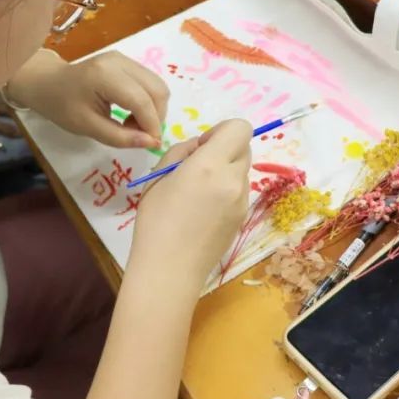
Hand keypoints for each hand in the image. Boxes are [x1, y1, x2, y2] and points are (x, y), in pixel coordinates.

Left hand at [6, 50, 168, 148]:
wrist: (48, 83)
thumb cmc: (62, 106)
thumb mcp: (88, 127)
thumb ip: (120, 136)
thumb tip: (152, 142)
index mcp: (105, 76)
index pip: (141, 100)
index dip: (151, 124)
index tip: (151, 145)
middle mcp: (120, 62)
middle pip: (157, 89)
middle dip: (156, 117)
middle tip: (138, 135)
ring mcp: (125, 59)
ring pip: (157, 86)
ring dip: (153, 110)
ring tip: (132, 125)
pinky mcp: (127, 62)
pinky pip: (149, 83)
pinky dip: (148, 102)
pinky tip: (131, 113)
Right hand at [129, 120, 252, 287]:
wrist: (169, 270)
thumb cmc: (155, 222)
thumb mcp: (158, 177)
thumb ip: (181, 152)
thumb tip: (200, 147)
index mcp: (210, 165)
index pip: (240, 128)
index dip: (222, 130)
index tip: (202, 147)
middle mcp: (233, 180)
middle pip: (244, 148)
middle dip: (224, 150)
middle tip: (198, 168)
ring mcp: (242, 201)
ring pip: (241, 171)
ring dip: (225, 171)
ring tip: (198, 194)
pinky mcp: (243, 218)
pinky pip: (239, 192)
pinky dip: (226, 191)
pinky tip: (203, 211)